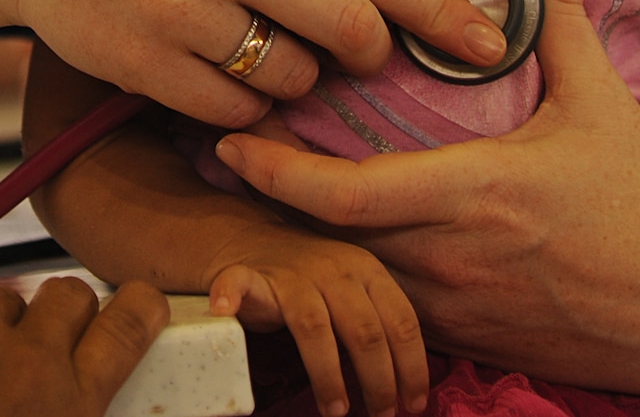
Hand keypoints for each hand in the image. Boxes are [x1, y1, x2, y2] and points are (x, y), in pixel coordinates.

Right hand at [0, 0, 506, 128]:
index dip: (442, 13)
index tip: (489, 43)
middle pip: (348, 34)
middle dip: (364, 54)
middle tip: (350, 51)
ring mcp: (180, 9)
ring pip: (290, 80)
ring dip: (292, 77)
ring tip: (252, 41)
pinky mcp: (142, 62)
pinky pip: (231, 111)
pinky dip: (239, 103)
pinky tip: (212, 64)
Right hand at [208, 226, 428, 416]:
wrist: (255, 240)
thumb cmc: (314, 281)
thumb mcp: (357, 290)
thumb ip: (380, 324)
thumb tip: (412, 388)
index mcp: (368, 270)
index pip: (402, 322)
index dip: (412, 367)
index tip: (415, 404)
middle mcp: (334, 268)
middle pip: (364, 331)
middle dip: (377, 381)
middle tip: (381, 415)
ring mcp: (290, 273)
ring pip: (314, 327)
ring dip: (327, 374)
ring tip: (336, 410)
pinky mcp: (249, 275)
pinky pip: (240, 285)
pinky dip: (230, 297)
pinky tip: (224, 313)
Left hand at [212, 0, 639, 395]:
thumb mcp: (598, 99)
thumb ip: (557, 11)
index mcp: (471, 192)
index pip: (343, 194)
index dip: (274, 172)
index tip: (230, 141)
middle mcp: (447, 255)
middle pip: (324, 236)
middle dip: (269, 199)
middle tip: (223, 153)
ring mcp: (450, 305)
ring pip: (348, 274)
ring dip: (305, 238)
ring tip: (260, 192)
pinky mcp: (463, 337)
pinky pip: (386, 305)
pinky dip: (350, 276)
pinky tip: (326, 245)